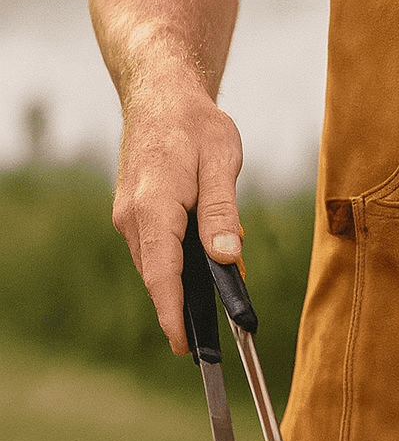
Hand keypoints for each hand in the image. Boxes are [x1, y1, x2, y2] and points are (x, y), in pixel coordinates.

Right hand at [112, 76, 244, 354]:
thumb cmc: (195, 123)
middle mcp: (132, 217)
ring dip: (182, 284)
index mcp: (153, 206)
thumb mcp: (221, 160)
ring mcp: (129, 217)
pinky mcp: (135, 214)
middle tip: (211, 337)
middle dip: (182, 307)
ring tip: (217, 299)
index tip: (183, 345)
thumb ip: (222, 210)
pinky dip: (177, 264)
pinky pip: (156, 250)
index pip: (162, 273)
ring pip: (157, 264)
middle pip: (158, 276)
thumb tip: (227, 256)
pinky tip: (204, 265)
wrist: (161, 95)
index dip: (173, 313)